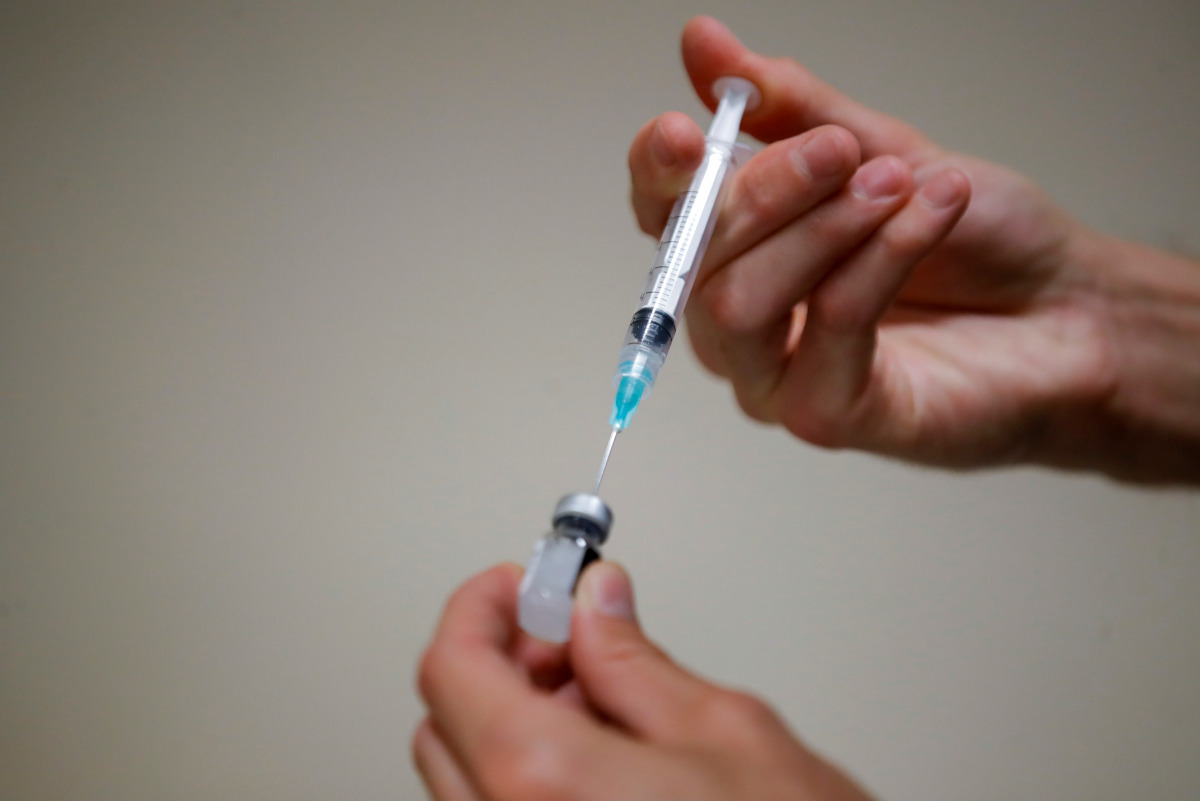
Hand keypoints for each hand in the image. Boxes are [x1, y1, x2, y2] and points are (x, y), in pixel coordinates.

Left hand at [414, 563, 874, 800]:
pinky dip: (524, 775)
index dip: (479, 608)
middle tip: (570, 635)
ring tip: (600, 700)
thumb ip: (636, 660)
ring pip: (463, 778)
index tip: (516, 584)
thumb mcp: (726, 731)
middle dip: (502, 662)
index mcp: (544, 783)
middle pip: (445, 723)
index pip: (452, 669)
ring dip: (512, 721)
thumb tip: (597, 602)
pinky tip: (598, 761)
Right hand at [630, 17, 1199, 479]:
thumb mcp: (880, 149)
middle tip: (838, 151)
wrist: (1071, 311)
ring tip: (895, 184)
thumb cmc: (979, 243)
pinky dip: (881, 259)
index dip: (660, 172)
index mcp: (742, 251)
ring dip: (821, 230)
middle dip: (765, 192)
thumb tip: (702, 43)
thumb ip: (789, 107)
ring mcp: (777, 376)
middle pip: (693, 263)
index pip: (663, 215)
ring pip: (738, 305)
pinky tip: (932, 215)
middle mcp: (742, 319)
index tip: (687, 128)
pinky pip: (827, 330)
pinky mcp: (825, 417)